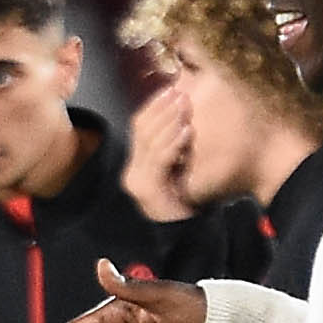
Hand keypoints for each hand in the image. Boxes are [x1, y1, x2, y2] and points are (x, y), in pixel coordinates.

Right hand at [120, 86, 194, 219]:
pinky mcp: (147, 189)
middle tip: (180, 93)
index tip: (173, 89)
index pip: (140, 126)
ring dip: (169, 121)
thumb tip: (185, 113)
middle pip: (142, 130)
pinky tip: (186, 132)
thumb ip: (177, 144)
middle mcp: (132, 170)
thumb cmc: (189, 200)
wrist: (189, 233)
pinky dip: (173, 143)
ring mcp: (137, 181)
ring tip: (185, 106)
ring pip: (150, 142)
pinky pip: (160, 160)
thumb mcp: (181, 166)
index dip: (155, 106)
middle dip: (162, 109)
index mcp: (139, 163)